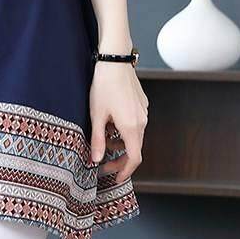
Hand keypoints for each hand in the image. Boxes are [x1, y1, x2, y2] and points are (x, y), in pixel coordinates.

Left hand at [88, 61, 147, 182]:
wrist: (115, 60)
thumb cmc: (103, 86)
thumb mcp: (96, 115)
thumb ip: (98, 140)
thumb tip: (96, 160)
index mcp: (132, 127)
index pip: (134, 159)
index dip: (125, 171)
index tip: (115, 178)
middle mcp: (142, 121)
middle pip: (135, 148)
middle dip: (119, 158)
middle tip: (103, 163)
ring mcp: (143, 112)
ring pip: (134, 135)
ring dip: (120, 141)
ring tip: (102, 136)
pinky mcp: (141, 103)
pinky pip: (135, 123)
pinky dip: (123, 129)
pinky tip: (110, 121)